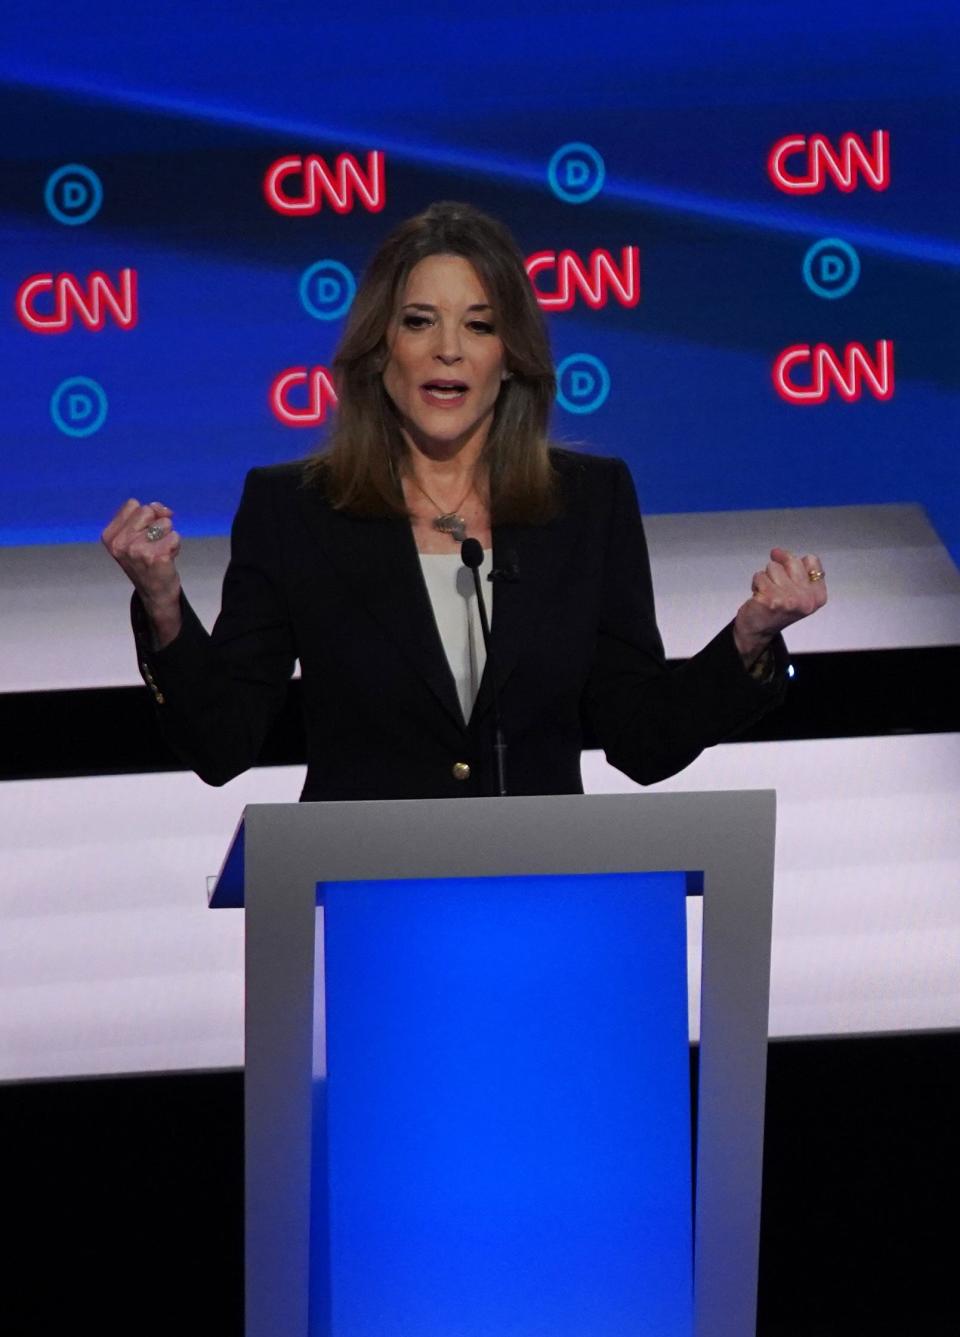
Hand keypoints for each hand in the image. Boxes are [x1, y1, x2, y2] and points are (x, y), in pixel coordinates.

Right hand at [101, 499, 182, 646]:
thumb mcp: (134, 537)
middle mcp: (120, 543)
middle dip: (157, 524)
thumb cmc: (146, 562)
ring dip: (167, 535)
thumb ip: (145, 516)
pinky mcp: (156, 557)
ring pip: (164, 523)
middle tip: (154, 543)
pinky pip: (175, 536)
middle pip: (148, 510)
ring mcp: (137, 551)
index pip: (133, 504)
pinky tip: (168, 558)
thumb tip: (161, 508)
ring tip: (160, 551)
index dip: (146, 514)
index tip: (145, 531)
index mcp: (110, 536)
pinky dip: (176, 545)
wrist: (155, 594)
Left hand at [733, 547, 826, 666]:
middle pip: (792, 560)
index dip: (796, 565)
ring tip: (768, 593)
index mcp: (818, 596)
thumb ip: (797, 569)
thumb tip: (777, 551)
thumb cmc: (777, 608)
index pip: (811, 559)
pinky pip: (759, 575)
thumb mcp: (799, 591)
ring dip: (766, 578)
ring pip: (773, 567)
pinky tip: (759, 596)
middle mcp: (807, 599)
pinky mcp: (770, 599)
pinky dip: (756, 583)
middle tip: (776, 586)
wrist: (758, 631)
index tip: (789, 578)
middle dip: (780, 570)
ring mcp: (789, 600)